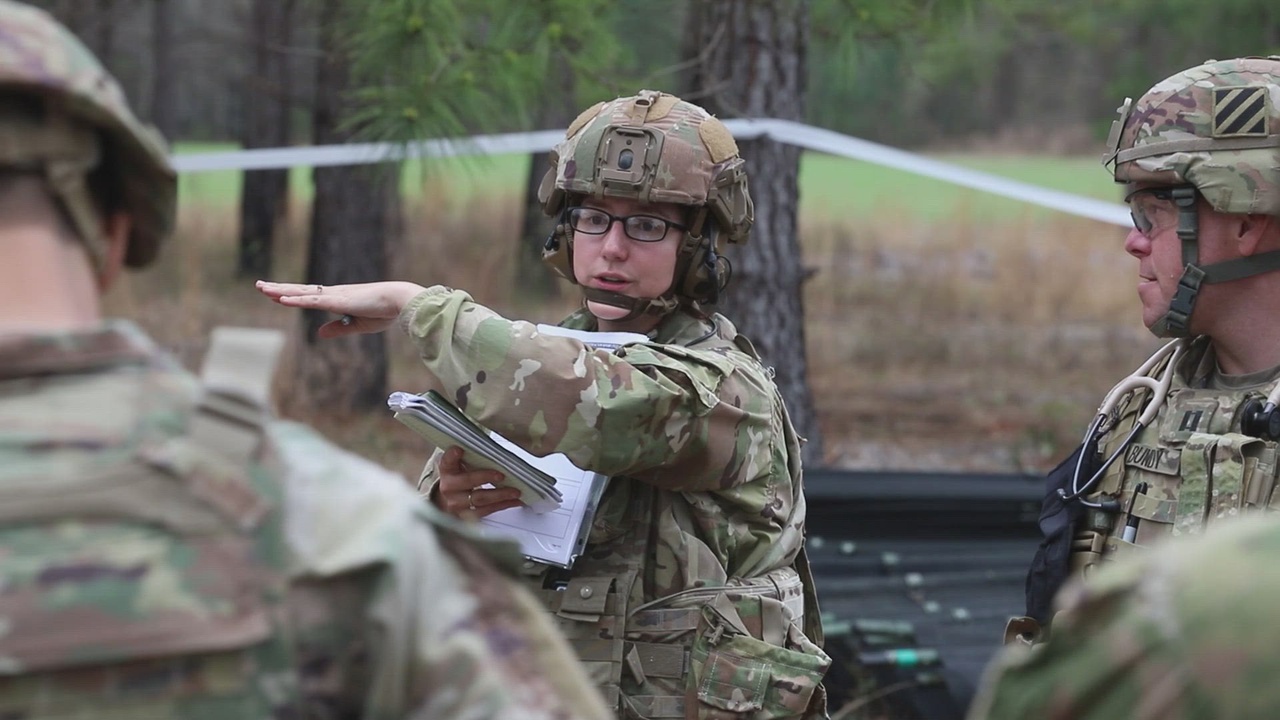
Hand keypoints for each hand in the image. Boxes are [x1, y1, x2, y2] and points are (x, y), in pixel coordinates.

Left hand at [255, 280, 427, 337]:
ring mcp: (335, 296)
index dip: (289, 295)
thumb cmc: (384, 311)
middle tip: (259, 285)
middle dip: (278, 289)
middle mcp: (333, 294)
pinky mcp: (340, 300)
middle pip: (299, 291)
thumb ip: (338, 328)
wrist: (401, 301)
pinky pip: (313, 301)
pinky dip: (297, 300)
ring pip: (302, 294)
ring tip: (262, 288)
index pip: (308, 297)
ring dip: (281, 291)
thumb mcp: (357, 325)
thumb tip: (319, 334)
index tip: (272, 293)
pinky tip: (282, 299)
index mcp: (338, 299)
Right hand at [434, 446, 524, 518]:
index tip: (459, 450)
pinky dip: (504, 505)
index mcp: (447, 470)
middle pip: (467, 482)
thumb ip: (471, 457)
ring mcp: (458, 504)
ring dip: (500, 495)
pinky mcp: (468, 516)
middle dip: (485, 477)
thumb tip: (495, 450)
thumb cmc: (460, 478)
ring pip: (480, 499)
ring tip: (515, 491)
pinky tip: (515, 501)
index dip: (452, 456)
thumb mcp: (460, 465)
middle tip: (501, 475)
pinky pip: (488, 510)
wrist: (450, 501)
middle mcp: (449, 488)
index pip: (447, 461)